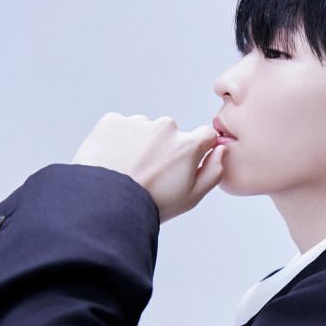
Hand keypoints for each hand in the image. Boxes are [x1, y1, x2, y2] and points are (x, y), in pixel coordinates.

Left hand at [72, 113, 223, 221]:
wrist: (105, 203)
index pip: (206, 134)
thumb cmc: (150, 204)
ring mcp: (137, 122)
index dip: (198, 148)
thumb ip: (214, 170)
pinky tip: (112, 161)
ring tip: (127, 170)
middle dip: (163, 148)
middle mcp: (165, 127)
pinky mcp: (112, 121)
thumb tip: (221, 149)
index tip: (184, 162)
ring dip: (139, 145)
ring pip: (144, 130)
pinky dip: (116, 141)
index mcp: (188, 144)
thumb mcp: (192, 197)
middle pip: (171, 133)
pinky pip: (120, 128)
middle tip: (149, 173)